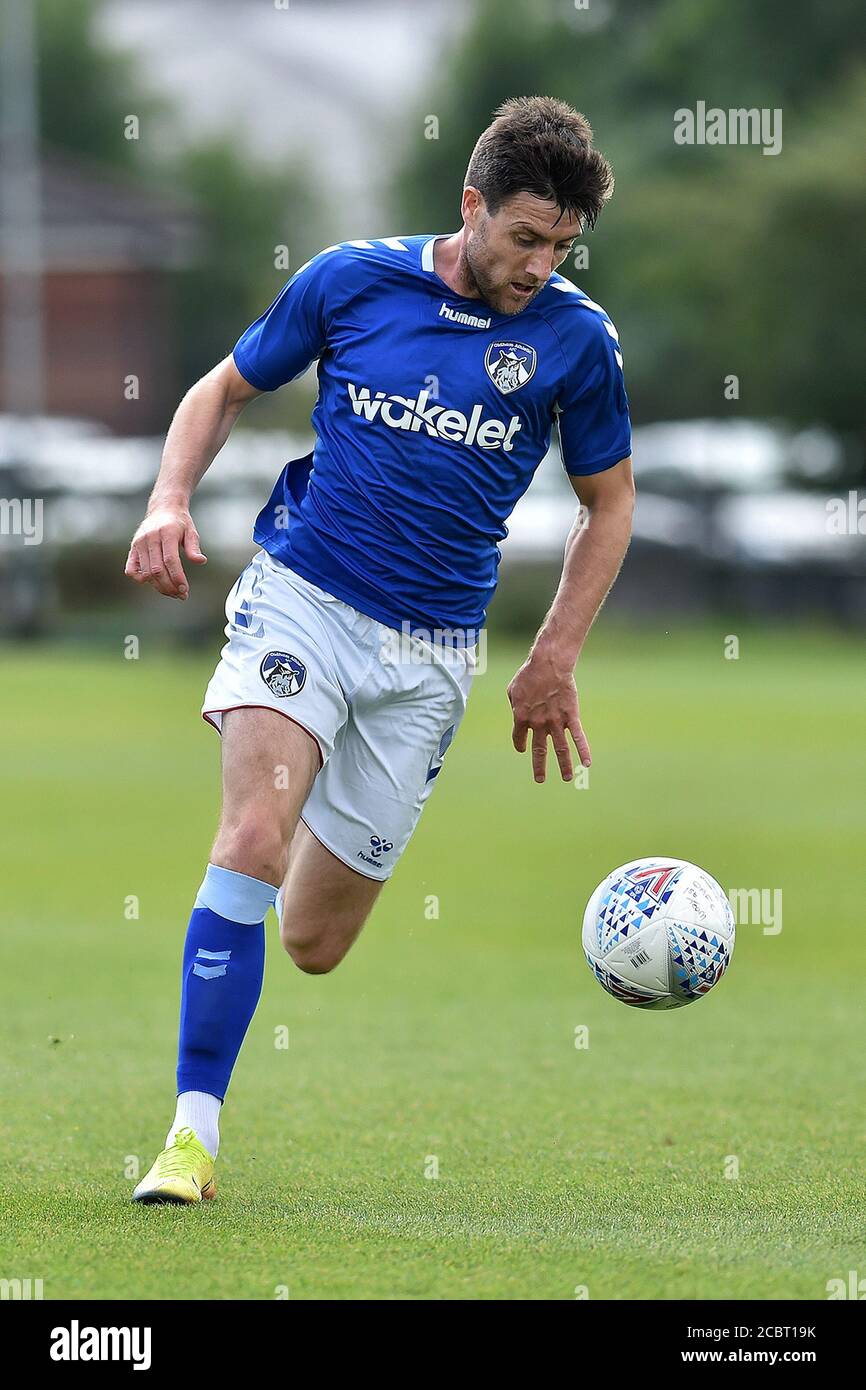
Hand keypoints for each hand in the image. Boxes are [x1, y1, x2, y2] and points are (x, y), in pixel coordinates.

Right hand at [125, 505, 206, 599]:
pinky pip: (131, 570)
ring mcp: (139, 543)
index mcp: (166, 532)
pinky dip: (140, 580)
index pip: (170, 560)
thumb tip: (200, 561)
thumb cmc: (179, 523)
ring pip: (146, 572)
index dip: (177, 578)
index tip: (185, 590)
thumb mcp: (191, 532)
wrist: (163, 509)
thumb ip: (194, 547)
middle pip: (157, 570)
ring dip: (159, 586)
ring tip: (172, 592)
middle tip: (181, 595)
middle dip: (169, 586)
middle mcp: (150, 537)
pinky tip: (154, 583)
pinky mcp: (132, 548)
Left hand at [506, 648, 591, 782]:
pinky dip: (583, 751)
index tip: (523, 749)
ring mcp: (555, 722)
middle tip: (539, 779)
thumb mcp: (512, 689)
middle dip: (539, 766)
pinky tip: (587, 764)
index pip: (519, 738)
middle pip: (539, 750)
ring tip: (566, 778)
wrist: (548, 664)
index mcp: (521, 717)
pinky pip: (578, 737)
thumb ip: (514, 703)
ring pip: (561, 749)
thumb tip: (517, 710)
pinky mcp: (571, 716)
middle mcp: (538, 724)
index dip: (520, 744)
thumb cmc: (529, 674)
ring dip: (564, 765)